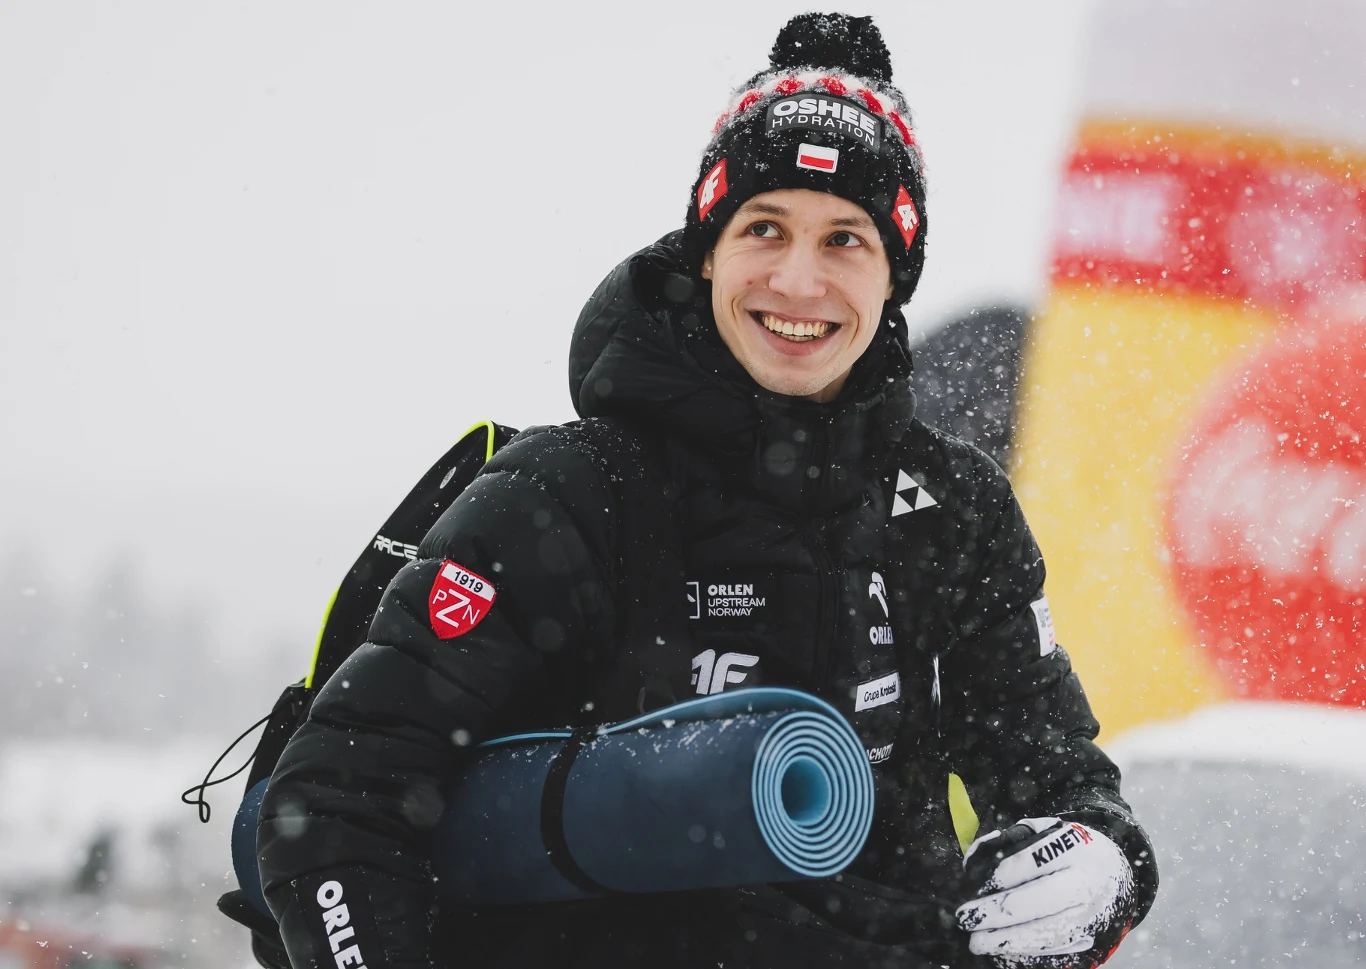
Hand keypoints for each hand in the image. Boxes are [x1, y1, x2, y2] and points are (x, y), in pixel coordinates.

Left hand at [955, 817, 1134, 967]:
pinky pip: (1057, 953)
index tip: (973, 884)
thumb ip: (1009, 839)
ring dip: (1008, 942)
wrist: (1116, 873)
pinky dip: (1027, 956)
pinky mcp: (1092, 940)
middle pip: (1039, 901)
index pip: (1031, 861)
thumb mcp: (1046, 830)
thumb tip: (975, 861)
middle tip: (965, 917)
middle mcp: (1087, 883)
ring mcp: (1092, 915)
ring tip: (978, 942)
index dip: (998, 876)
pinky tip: (1002, 953)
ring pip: (1049, 934)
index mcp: (1075, 848)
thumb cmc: (1068, 849)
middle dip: (997, 912)